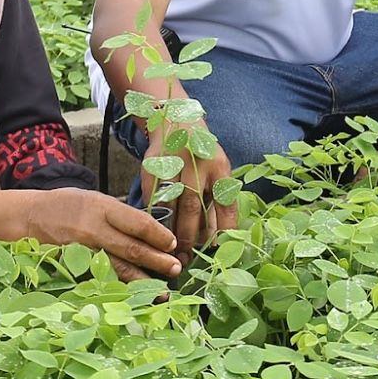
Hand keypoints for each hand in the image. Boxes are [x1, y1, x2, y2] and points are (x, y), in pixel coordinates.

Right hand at [0, 186, 178, 282]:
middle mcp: (93, 229)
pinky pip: (100, 280)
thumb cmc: (66, 206)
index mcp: (101, 207)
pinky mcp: (72, 268)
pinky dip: (119, 289)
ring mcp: (81, 252)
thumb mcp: (94, 200)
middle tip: (176, 270)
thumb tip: (149, 232)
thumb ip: (119, 215)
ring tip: (163, 292)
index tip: (173, 245)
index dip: (158, 235)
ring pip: (118, 269)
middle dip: (158, 261)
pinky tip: (134, 297)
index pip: (138, 222)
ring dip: (143, 282)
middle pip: (132, 248)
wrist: (26, 218)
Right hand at [140, 125, 238, 269]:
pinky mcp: (152, 166)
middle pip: (194, 207)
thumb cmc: (202, 154)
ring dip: (169, 230)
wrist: (176, 120)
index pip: (225, 203)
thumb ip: (218, 201)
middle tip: (187, 258)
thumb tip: (222, 238)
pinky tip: (153, 231)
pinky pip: (152, 197)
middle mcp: (198, 164)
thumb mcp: (217, 170)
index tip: (218, 249)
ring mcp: (173, 164)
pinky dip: (153, 216)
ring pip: (170, 204)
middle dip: (190, 236)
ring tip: (169, 251)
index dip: (223, 229)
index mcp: (220, 166)